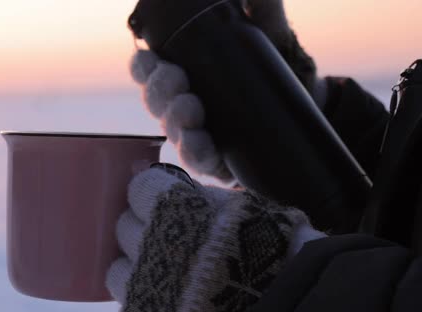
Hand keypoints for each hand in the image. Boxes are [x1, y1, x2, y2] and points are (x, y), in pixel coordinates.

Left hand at [106, 165, 318, 311]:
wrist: (290, 310)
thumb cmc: (274, 250)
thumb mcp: (238, 207)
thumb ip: (196, 197)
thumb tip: (167, 184)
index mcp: (171, 206)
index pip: (139, 189)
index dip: (153, 196)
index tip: (163, 204)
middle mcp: (149, 243)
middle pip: (125, 228)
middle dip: (145, 230)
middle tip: (170, 241)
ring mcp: (142, 287)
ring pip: (117, 271)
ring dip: (137, 269)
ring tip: (166, 278)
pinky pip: (129, 308)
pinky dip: (145, 305)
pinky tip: (169, 306)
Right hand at [131, 0, 326, 181]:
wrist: (306, 97)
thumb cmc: (275, 59)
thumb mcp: (266, 27)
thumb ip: (259, 3)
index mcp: (181, 70)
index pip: (147, 68)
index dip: (143, 66)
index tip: (153, 58)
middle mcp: (180, 101)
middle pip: (154, 99)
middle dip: (161, 90)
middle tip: (180, 81)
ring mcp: (194, 131)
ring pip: (170, 129)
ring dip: (176, 120)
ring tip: (193, 111)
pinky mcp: (212, 157)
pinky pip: (194, 159)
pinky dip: (194, 150)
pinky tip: (200, 141)